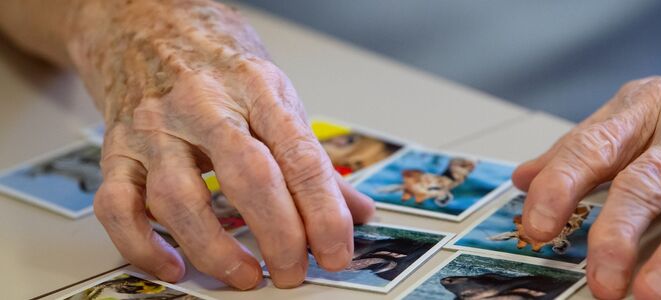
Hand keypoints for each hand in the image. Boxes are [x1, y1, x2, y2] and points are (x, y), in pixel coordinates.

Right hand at [69, 0, 374, 288]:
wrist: (143, 25)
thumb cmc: (214, 61)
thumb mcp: (274, 93)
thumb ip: (311, 156)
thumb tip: (355, 210)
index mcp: (256, 89)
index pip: (300, 157)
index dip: (324, 212)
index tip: (336, 251)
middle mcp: (204, 106)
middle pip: (248, 177)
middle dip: (279, 234)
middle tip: (295, 271)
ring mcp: (155, 129)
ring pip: (179, 199)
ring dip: (216, 249)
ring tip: (247, 275)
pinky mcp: (117, 150)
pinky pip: (118, 206)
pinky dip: (143, 246)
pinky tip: (174, 266)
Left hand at [512, 44, 660, 297]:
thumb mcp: (635, 111)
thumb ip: (580, 148)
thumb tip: (525, 179)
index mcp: (646, 108)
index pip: (593, 147)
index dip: (560, 186)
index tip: (536, 225)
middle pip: (648, 182)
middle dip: (618, 233)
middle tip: (599, 276)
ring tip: (649, 292)